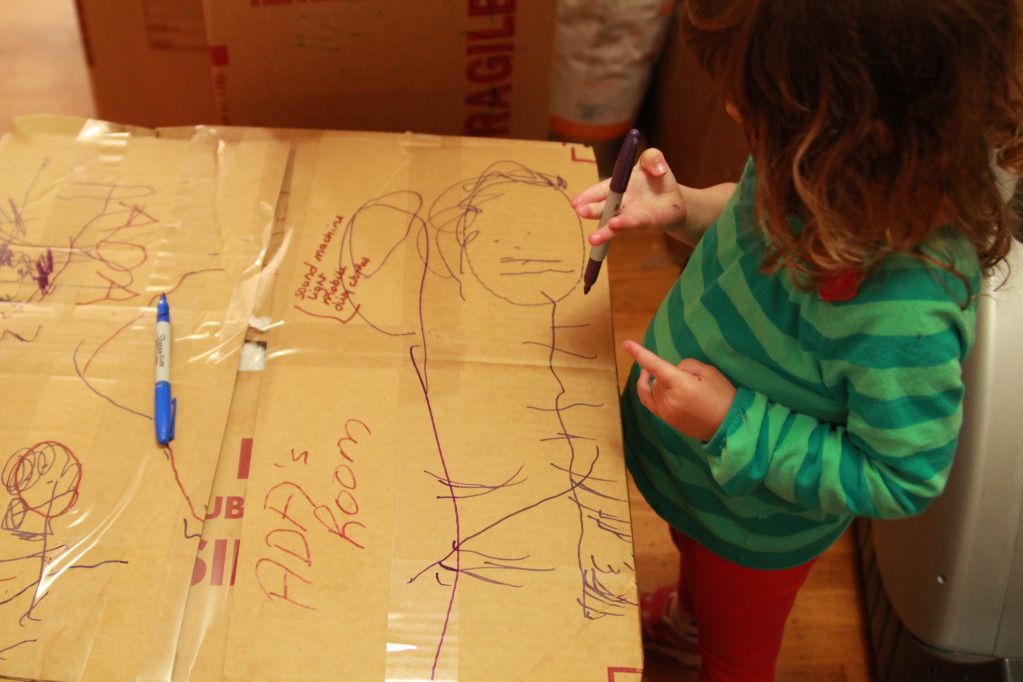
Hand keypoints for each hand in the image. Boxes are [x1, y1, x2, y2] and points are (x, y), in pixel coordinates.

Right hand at [570, 148, 686, 246]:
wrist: (675, 200)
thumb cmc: (657, 180)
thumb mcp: (654, 161)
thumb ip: (652, 158)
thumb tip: (658, 169)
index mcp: (617, 187)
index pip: (599, 191)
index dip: (587, 196)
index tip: (575, 203)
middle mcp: (620, 204)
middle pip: (603, 208)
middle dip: (591, 211)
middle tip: (580, 212)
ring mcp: (631, 216)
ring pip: (614, 224)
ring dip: (604, 231)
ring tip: (593, 239)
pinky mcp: (645, 223)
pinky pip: (634, 225)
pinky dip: (625, 226)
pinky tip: (616, 227)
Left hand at [623, 340, 735, 441]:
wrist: (728, 426)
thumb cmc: (722, 397)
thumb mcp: (709, 372)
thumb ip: (687, 366)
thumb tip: (673, 370)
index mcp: (679, 385)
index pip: (654, 365)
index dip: (639, 353)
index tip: (626, 344)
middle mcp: (668, 399)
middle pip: (657, 377)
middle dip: (669, 373)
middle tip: (692, 380)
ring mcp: (665, 411)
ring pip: (653, 388)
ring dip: (662, 383)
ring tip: (685, 387)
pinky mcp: (665, 419)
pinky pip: (648, 401)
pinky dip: (648, 390)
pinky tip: (650, 382)